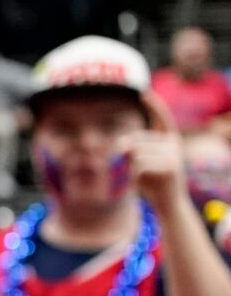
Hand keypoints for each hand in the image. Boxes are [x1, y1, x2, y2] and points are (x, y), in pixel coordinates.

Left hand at [123, 91, 189, 209]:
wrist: (168, 203)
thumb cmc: (151, 181)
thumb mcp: (139, 162)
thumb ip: (132, 150)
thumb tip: (122, 145)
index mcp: (168, 139)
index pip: (161, 117)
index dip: (154, 105)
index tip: (144, 93)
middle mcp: (173, 144)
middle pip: (137, 139)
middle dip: (125, 153)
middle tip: (127, 167)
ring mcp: (174, 154)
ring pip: (137, 152)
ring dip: (128, 164)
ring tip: (135, 175)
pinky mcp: (170, 167)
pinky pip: (141, 163)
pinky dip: (133, 171)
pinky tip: (138, 179)